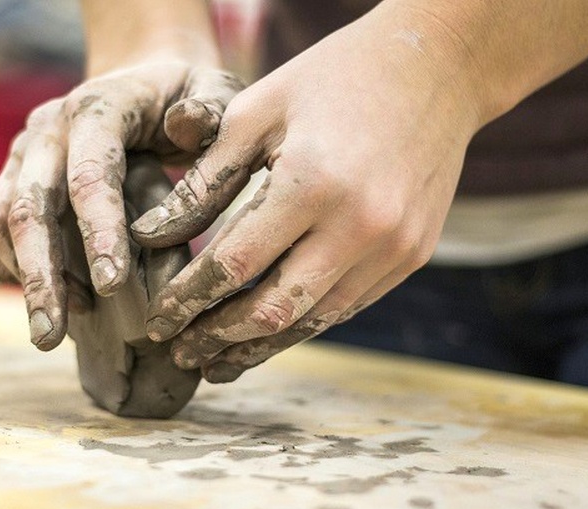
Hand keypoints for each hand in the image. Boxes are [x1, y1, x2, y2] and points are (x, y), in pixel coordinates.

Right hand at [0, 61, 243, 349]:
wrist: (140, 82)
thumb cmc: (186, 97)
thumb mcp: (214, 90)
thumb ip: (210, 110)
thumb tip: (185, 126)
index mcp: (98, 109)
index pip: (91, 174)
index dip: (99, 232)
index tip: (112, 287)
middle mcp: (47, 130)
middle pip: (28, 207)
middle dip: (40, 276)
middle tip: (49, 338)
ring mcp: (21, 155)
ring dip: (24, 278)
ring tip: (57, 328)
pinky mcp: (8, 179)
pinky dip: (8, 268)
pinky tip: (48, 297)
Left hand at [131, 7, 484, 382]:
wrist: (437, 67)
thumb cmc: (332, 80)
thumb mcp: (256, 112)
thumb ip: (204, 180)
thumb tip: (150, 237)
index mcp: (312, 182)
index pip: (233, 264)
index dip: (187, 299)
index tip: (155, 320)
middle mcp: (360, 225)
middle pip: (273, 308)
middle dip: (218, 338)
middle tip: (180, 353)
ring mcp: (394, 247)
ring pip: (313, 320)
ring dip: (260, 346)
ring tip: (217, 363)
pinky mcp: (412, 255)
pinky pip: (347, 306)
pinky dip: (303, 323)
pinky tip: (270, 333)